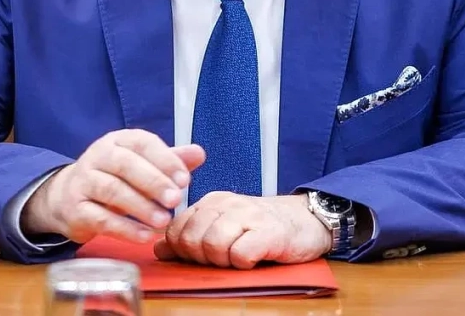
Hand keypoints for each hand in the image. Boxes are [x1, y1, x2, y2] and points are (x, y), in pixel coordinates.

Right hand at [21, 129, 204, 243]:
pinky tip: (145, 235)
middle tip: (175, 199)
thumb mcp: (142, 164)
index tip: (185, 179)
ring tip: (164, 220)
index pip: (142, 143)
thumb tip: (199, 153)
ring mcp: (83, 182)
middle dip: (153, 182)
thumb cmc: (115, 177)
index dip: (165, 160)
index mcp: (118, 140)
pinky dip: (125, 228)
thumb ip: (170, 159)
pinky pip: (100, 218)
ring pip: (112, 191)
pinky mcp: (75, 209)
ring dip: (140, 207)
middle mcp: (98, 156)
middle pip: (125, 165)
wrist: (67, 196)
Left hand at [154, 192, 331, 268]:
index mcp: (211, 201)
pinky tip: (253, 258)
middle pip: (191, 239)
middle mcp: (227, 203)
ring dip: (223, 261)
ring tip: (238, 257)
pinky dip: (243, 263)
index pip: (176, 229)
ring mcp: (248, 215)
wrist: (305, 220)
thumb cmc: (261, 228)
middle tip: (222, 259)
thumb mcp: (223, 227)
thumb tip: (159, 249)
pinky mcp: (269, 232)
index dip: (182, 251)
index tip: (200, 256)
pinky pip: (240, 254)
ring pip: (212, 246)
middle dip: (201, 258)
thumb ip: (192, 235)